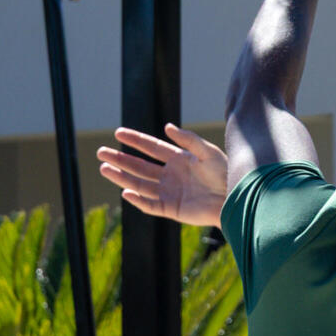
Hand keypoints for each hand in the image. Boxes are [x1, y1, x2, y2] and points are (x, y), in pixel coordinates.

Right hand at [97, 122, 229, 227]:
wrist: (234, 198)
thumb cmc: (225, 173)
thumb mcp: (207, 152)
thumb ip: (189, 139)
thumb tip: (167, 126)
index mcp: (178, 159)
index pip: (151, 148)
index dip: (135, 140)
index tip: (118, 133)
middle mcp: (170, 175)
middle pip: (140, 166)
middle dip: (120, 159)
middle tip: (101, 152)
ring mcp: (169, 192)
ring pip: (140, 184)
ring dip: (122, 177)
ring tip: (104, 169)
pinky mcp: (171, 209)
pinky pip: (150, 205)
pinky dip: (138, 200)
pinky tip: (125, 191)